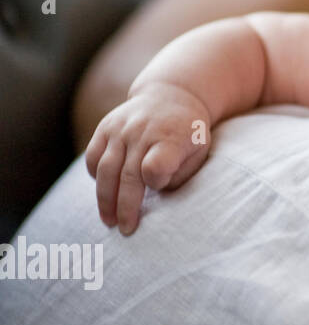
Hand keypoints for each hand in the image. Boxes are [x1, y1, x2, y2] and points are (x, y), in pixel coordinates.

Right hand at [84, 82, 213, 234]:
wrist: (172, 95)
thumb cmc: (188, 133)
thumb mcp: (199, 151)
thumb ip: (181, 173)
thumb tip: (156, 189)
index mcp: (171, 137)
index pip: (156, 165)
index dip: (155, 181)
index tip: (158, 188)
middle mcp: (143, 132)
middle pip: (128, 174)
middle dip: (125, 207)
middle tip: (126, 229)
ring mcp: (121, 128)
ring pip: (105, 169)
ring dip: (105, 199)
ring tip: (109, 221)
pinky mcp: (105, 127)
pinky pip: (93, 157)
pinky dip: (94, 176)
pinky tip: (103, 192)